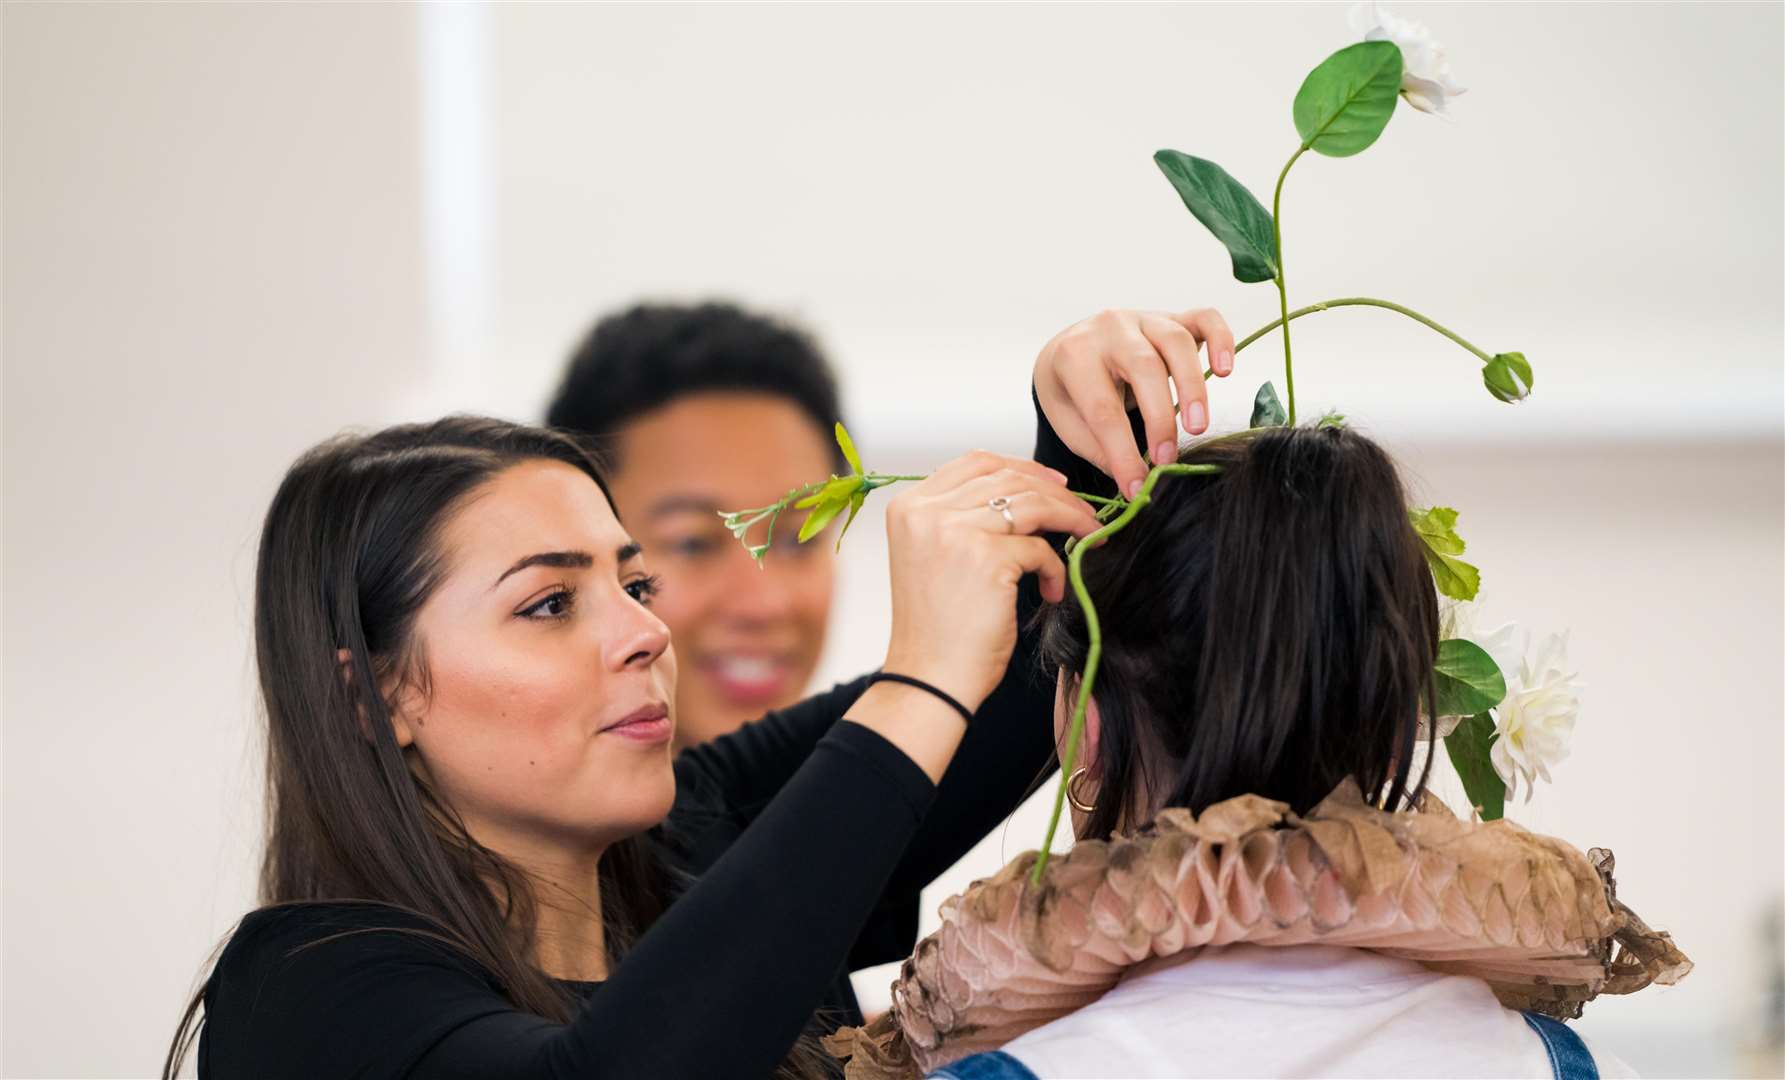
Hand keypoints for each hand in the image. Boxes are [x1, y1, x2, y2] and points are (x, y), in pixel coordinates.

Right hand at [880, 451, 1101, 713]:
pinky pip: (1040, 549)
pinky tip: (1051, 590)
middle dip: (1055, 493)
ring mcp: (954, 531)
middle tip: (1084, 515)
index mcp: (909, 507)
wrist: (929, 680)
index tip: (1054, 484)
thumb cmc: (938, 629)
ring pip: (1032, 504)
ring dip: (1070, 520)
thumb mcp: (936, 558)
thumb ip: (964, 520)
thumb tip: (1028, 493)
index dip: (1022, 467)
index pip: (975, 462)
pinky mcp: (986, 558)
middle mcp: (926, 512)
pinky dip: (1054, 568)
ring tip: (1088, 539)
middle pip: (1008, 478)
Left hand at [1034, 308, 1236, 498]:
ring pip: (1176, 341)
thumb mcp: (1069, 421)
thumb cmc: (1072, 390)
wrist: (1070, 348)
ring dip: (1192, 387)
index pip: (1102, 408)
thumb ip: (1100, 449)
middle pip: (1144, 366)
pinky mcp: (1173, 316)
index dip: (1122, 452)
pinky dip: (1221, 339)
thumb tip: (1137, 481)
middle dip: (1159, 417)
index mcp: (1074, 355)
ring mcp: (1143, 318)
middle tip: (1167, 459)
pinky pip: (1204, 318)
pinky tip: (1225, 371)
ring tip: (1197, 427)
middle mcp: (1109, 328)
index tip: (1137, 487)